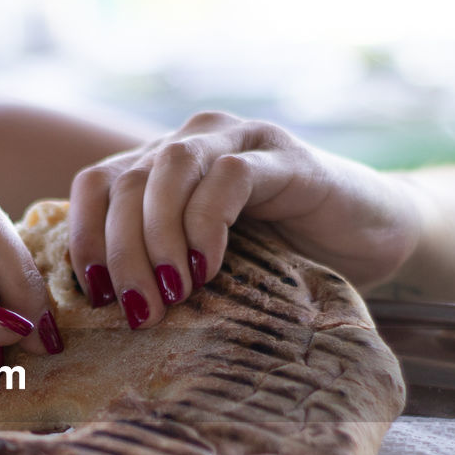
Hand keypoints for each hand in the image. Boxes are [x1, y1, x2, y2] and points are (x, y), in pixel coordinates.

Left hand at [68, 111, 420, 328]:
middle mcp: (192, 140)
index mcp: (160, 164)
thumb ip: (155, 268)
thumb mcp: (202, 264)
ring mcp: (238, 140)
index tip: (94, 297)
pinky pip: (229, 177)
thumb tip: (99, 315)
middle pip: (126, 182)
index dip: (84, 238)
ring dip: (159, 236)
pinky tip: (210, 267)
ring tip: (172, 290)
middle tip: (138, 310)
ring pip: (169, 169)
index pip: (95, 185)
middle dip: (121, 252)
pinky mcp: (283, 156)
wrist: (369, 236)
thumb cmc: (281, 256)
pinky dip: (208, 224)